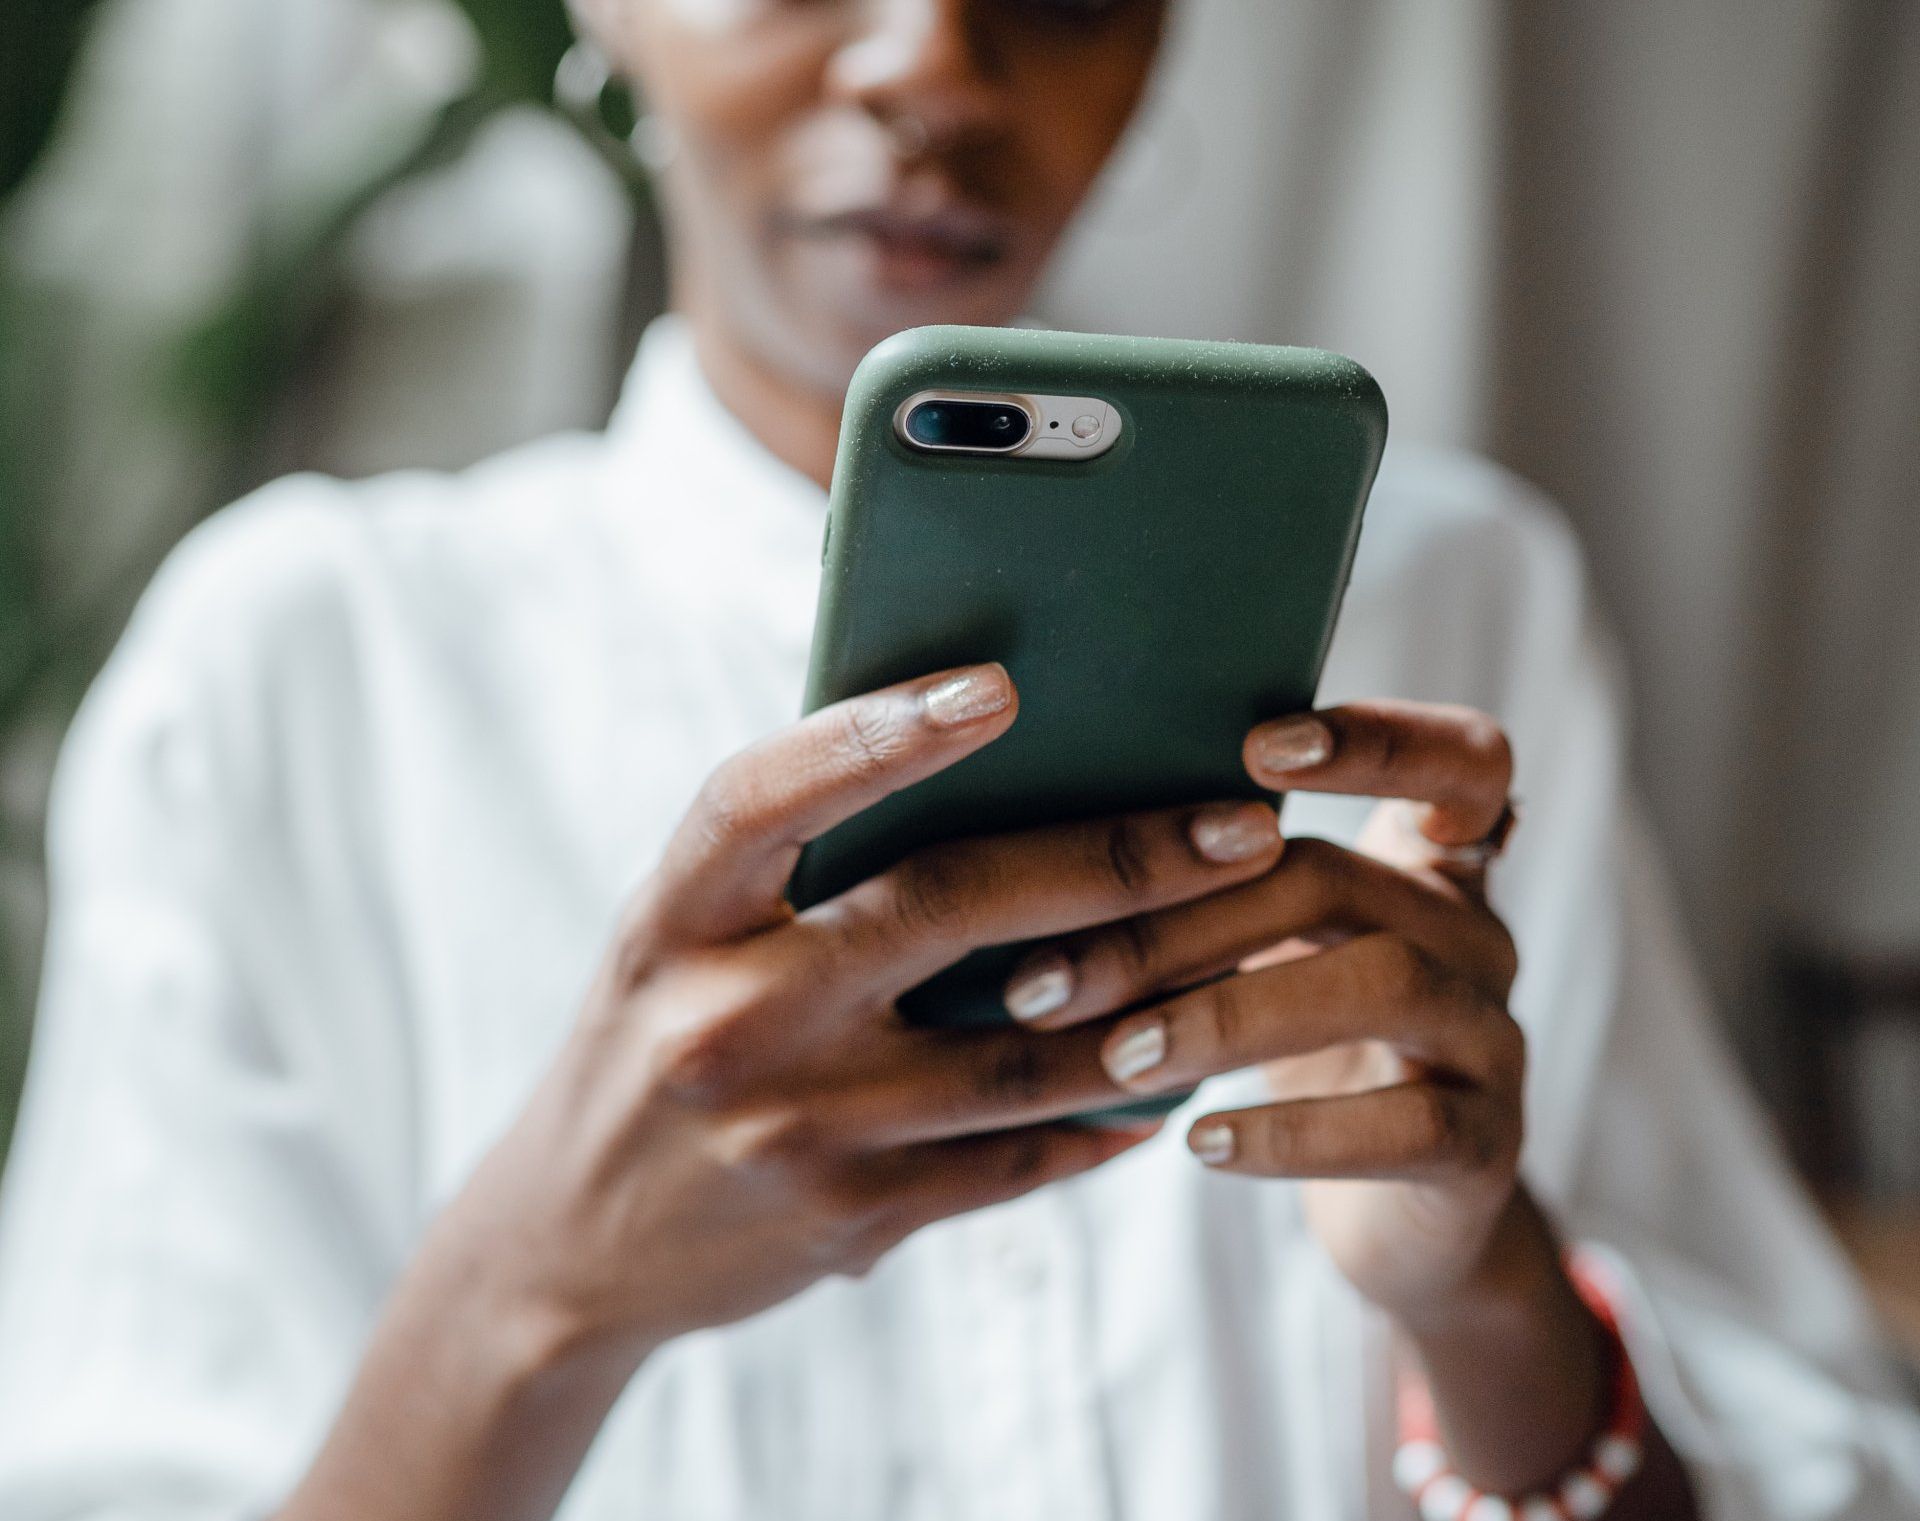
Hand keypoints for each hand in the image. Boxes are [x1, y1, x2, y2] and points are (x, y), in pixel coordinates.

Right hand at [426, 661, 1291, 1371]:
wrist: (565, 1245)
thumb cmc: (653, 1038)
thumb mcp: (680, 937)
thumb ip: (794, 865)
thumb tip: (986, 763)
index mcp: (673, 919)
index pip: (766, 799)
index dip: (877, 734)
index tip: (1002, 686)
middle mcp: (724, 1019)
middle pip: (944, 911)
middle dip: (1114, 860)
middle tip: (1240, 825)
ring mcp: (789, 1131)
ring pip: (1016, 1054)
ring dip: (1152, 998)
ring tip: (1250, 939)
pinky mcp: (847, 1221)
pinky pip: (1012, 1162)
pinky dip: (1104, 1117)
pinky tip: (1174, 1078)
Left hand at [998, 699, 1523, 1321]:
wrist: (1396, 1216)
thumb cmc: (1297, 1049)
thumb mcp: (1265, 949)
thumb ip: (1208, 882)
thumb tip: (1032, 835)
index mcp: (1425, 863)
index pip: (1459, 758)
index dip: (1378, 738)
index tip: (1256, 746)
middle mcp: (1473, 933)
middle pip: (1338, 879)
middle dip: (1179, 921)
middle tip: (1048, 980)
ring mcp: (1494, 1037)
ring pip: (1384, 985)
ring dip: (1228, 1016)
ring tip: (1119, 1059)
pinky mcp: (1489, 1147)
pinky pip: (1407, 1126)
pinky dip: (1292, 1133)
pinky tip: (1199, 1142)